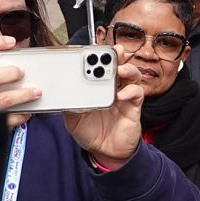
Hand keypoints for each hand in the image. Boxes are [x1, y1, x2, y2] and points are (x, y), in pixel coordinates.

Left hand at [64, 52, 143, 167]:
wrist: (104, 151)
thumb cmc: (91, 132)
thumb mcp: (73, 119)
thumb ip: (69, 105)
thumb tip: (62, 94)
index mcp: (97, 86)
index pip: (99, 65)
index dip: (99, 55)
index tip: (93, 49)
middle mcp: (112, 87)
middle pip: (118, 64)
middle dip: (116, 54)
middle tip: (112, 51)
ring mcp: (124, 96)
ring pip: (132, 74)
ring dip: (126, 69)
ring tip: (118, 70)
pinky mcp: (133, 107)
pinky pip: (136, 93)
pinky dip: (130, 91)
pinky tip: (120, 95)